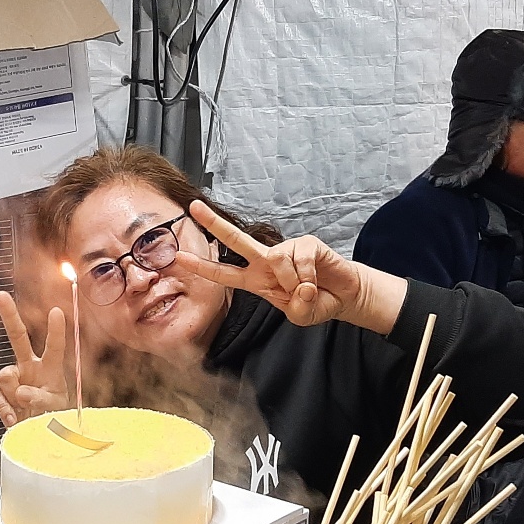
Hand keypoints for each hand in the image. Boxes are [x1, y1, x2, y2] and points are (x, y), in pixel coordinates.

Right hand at [0, 291, 68, 425]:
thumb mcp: (55, 410)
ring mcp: (14, 378)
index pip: (54, 347)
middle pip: (17, 337)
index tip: (56, 312)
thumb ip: (41, 400)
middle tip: (0, 295)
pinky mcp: (1, 392)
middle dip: (8, 316)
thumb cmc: (53, 417)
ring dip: (14, 393)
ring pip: (5, 374)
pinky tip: (12, 416)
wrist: (37, 434)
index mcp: (51, 369)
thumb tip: (22, 392)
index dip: (55, 330)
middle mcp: (31, 368)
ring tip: (25, 408)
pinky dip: (3, 405)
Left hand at [173, 201, 402, 330]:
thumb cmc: (316, 303)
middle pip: (236, 239)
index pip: (225, 273)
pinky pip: (301, 260)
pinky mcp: (306, 243)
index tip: (179, 258)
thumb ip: (295, 307)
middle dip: (214, 223)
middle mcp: (267, 260)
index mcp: (257, 279)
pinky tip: (317, 279)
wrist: (344, 296)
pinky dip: (309, 276)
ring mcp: (286, 249)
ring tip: (307, 289)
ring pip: (278, 261)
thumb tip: (299, 286)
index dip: (203, 266)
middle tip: (194, 207)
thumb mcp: (300, 316)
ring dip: (295, 283)